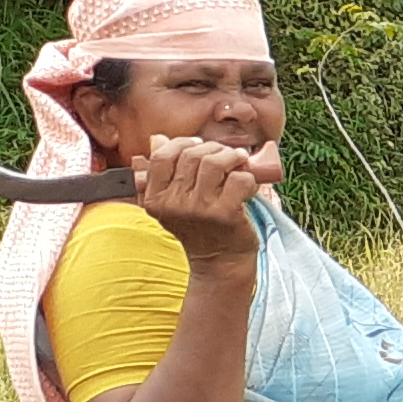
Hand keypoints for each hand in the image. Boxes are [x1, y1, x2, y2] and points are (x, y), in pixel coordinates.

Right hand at [131, 135, 277, 261]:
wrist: (220, 261)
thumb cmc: (199, 227)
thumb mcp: (171, 204)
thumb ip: (160, 174)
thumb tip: (157, 139)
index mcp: (154, 199)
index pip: (161, 156)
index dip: (182, 143)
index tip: (198, 144)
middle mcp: (173, 204)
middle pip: (191, 155)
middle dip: (213, 148)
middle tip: (226, 155)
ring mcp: (199, 209)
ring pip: (214, 162)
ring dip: (231, 157)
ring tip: (239, 161)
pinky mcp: (225, 214)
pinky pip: (238, 179)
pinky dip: (248, 177)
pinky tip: (247, 185)